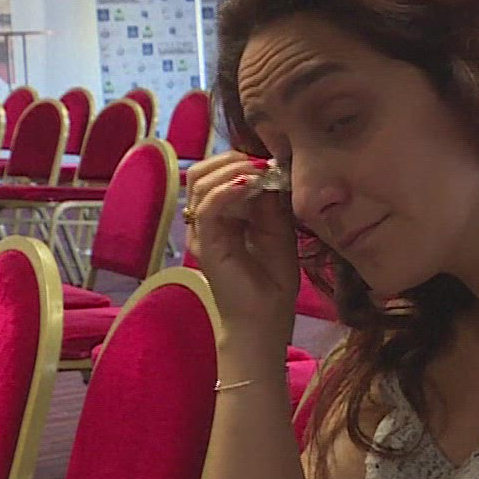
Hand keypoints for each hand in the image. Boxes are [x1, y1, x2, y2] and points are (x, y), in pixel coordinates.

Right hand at [186, 151, 298, 360]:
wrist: (266, 319)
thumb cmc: (273, 278)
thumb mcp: (278, 228)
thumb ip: (271, 200)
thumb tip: (270, 167)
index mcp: (224, 213)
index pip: (218, 172)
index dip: (243, 159)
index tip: (273, 159)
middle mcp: (207, 219)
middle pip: (202, 171)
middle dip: (233, 159)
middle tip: (264, 162)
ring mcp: (203, 231)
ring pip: (200, 182)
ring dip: (232, 170)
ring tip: (259, 172)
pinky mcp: (205, 243)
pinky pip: (207, 207)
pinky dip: (226, 190)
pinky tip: (249, 186)